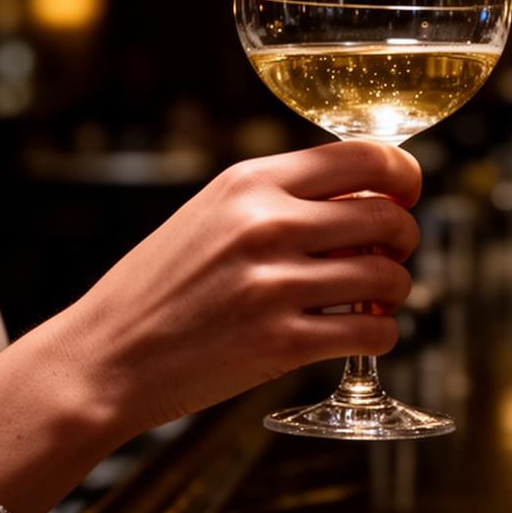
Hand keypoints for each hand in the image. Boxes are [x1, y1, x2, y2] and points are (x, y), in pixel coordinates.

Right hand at [62, 140, 421, 434]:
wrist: (104, 356)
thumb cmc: (159, 286)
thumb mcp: (212, 213)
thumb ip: (280, 198)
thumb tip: (364, 195)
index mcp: (250, 182)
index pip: (362, 156)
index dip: (403, 174)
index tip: (407, 193)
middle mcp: (266, 225)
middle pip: (388, 217)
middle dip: (404, 238)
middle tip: (391, 255)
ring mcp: (274, 285)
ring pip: (388, 278)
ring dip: (396, 291)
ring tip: (374, 300)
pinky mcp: (280, 343)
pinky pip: (372, 334)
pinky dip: (382, 336)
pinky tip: (364, 334)